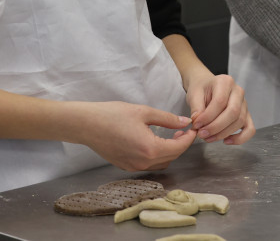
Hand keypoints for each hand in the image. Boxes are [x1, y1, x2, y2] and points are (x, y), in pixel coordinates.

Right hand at [70, 101, 197, 170]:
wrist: (87, 125)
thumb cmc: (113, 115)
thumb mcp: (144, 112)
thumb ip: (167, 119)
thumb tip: (184, 122)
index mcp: (150, 148)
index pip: (179, 147)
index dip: (188, 138)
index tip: (192, 128)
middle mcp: (143, 162)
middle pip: (172, 157)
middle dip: (181, 144)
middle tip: (183, 130)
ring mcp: (134, 167)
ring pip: (161, 163)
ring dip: (170, 151)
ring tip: (170, 135)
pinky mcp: (126, 167)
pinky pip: (149, 165)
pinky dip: (157, 156)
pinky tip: (155, 142)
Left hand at [182, 72, 254, 144]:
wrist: (207, 87)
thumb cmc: (202, 89)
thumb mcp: (194, 94)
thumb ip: (196, 108)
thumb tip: (198, 122)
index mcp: (225, 82)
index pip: (220, 101)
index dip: (208, 116)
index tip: (196, 125)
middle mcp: (238, 92)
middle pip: (233, 112)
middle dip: (216, 127)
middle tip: (202, 134)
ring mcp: (244, 104)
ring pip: (239, 122)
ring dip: (223, 134)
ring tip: (208, 138)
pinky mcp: (246, 115)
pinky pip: (249, 129)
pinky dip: (240, 138)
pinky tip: (226, 141)